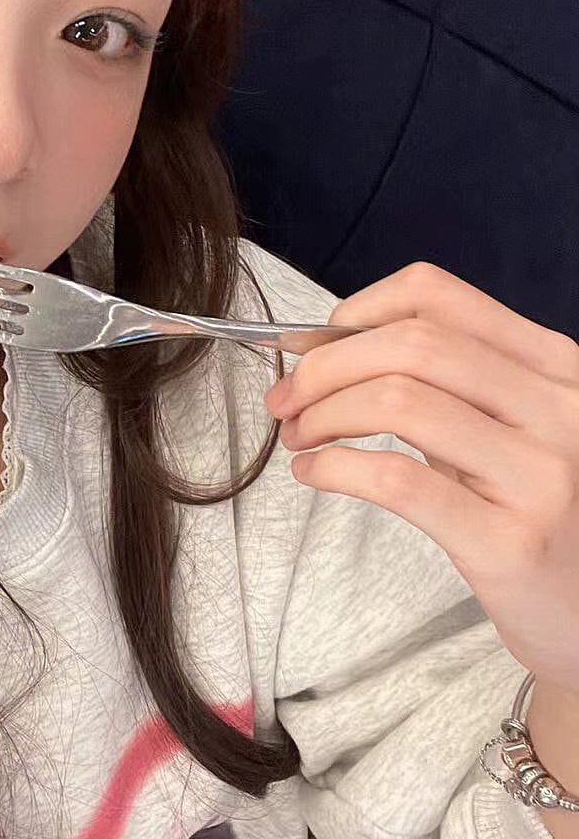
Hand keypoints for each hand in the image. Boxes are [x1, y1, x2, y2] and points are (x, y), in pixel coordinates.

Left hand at [264, 263, 578, 697]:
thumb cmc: (542, 516)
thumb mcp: (510, 430)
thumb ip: (442, 385)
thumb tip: (324, 350)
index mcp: (555, 365)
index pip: (436, 296)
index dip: (355, 312)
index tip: (313, 346)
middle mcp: (559, 408)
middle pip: (410, 345)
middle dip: (325, 367)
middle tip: (287, 399)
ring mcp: (542, 475)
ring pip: (399, 402)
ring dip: (324, 413)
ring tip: (300, 437)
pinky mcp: (512, 542)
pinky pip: (400, 481)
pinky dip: (336, 467)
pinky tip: (316, 473)